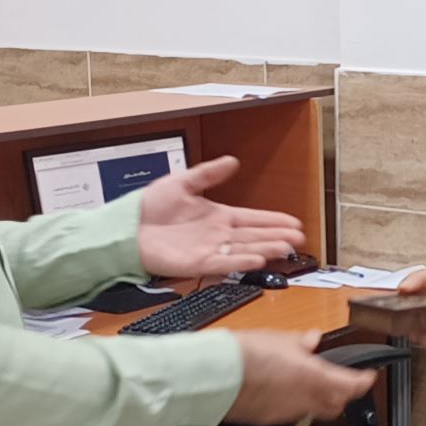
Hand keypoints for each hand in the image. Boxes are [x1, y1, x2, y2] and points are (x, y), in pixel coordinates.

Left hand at [138, 156, 305, 278]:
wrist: (126, 227)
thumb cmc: (148, 207)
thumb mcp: (181, 181)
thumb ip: (208, 173)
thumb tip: (232, 161)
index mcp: (216, 216)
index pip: (252, 218)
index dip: (273, 220)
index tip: (293, 222)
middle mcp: (216, 234)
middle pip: (254, 236)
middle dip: (278, 236)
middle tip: (299, 238)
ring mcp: (208, 250)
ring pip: (244, 250)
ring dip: (266, 249)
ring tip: (286, 248)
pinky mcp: (196, 263)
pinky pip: (223, 264)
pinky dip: (241, 262)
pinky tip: (258, 259)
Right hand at [226, 332, 376, 425]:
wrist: (215, 376)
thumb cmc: (245, 355)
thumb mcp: (279, 339)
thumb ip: (301, 342)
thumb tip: (313, 340)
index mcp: (315, 378)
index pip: (353, 386)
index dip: (364, 381)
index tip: (368, 375)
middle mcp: (306, 400)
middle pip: (337, 405)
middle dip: (344, 394)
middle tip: (343, 381)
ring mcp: (288, 414)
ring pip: (315, 412)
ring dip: (320, 400)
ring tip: (311, 384)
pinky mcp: (269, 420)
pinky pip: (291, 415)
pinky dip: (296, 405)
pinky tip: (284, 392)